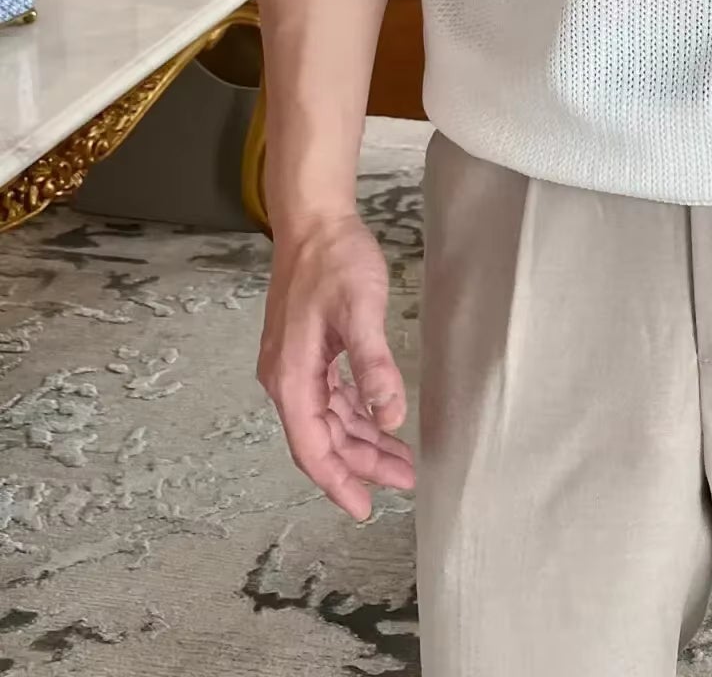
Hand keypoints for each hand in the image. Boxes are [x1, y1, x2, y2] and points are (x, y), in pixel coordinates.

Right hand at [256, 210, 413, 519]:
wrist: (313, 220)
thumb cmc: (335, 260)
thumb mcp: (360, 310)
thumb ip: (374, 364)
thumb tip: (389, 417)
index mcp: (292, 376)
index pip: (313, 446)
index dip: (338, 481)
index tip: (364, 509)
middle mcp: (286, 378)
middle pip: (323, 439)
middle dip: (361, 465)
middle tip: (406, 480)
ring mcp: (295, 365)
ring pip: (329, 420)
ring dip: (361, 442)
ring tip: (401, 460)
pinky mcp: (308, 350)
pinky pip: (331, 398)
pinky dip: (355, 415)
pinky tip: (379, 421)